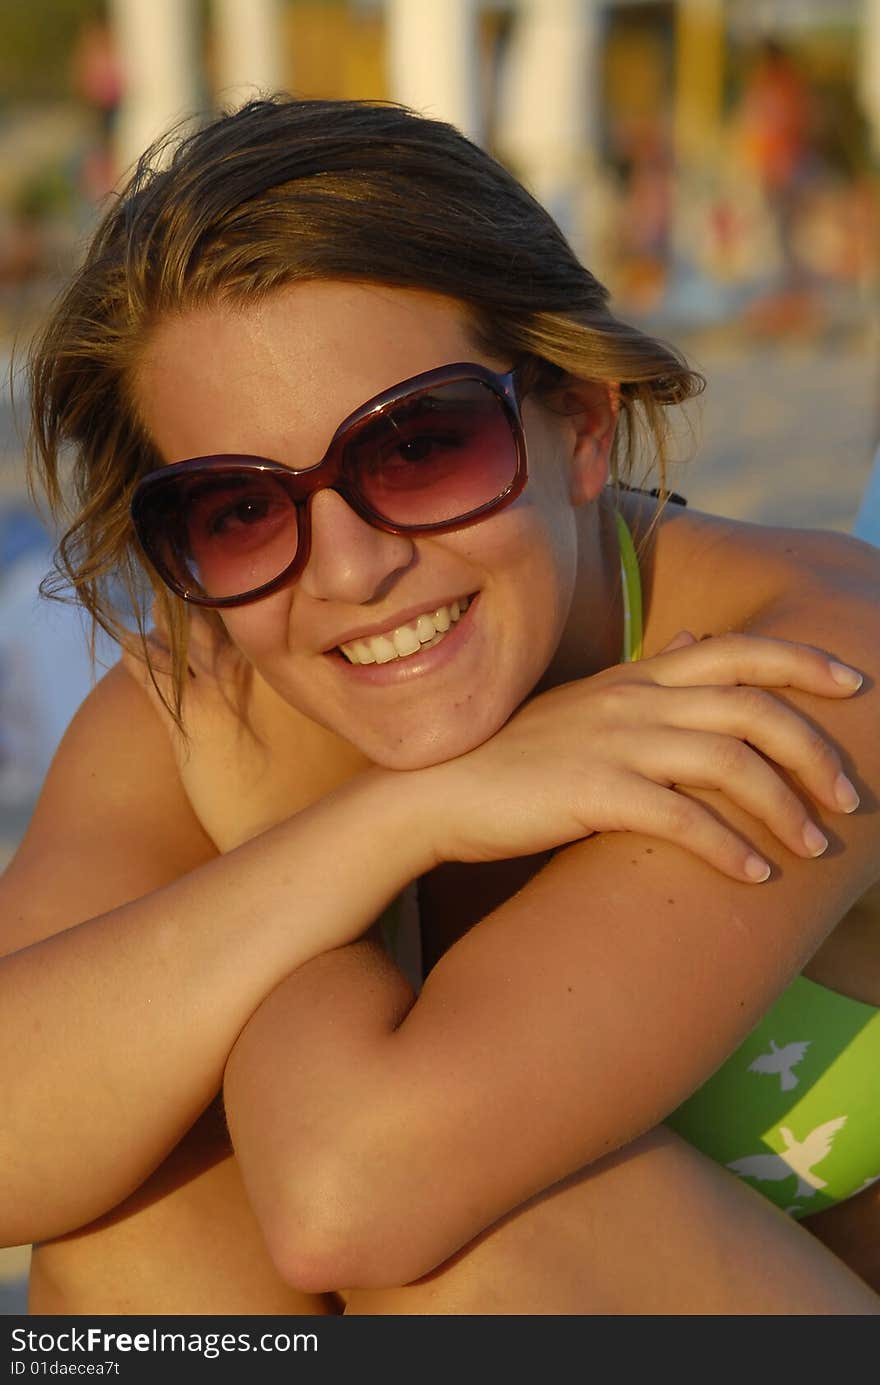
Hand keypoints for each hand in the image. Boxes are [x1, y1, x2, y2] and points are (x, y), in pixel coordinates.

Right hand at [425, 632, 862, 881]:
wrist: (434, 794)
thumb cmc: (513, 759)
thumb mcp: (585, 701)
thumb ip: (645, 674)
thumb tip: (696, 637)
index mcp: (634, 676)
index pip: (737, 649)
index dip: (802, 660)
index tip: (854, 683)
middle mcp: (631, 699)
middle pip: (752, 706)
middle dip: (814, 749)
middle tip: (849, 797)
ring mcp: (611, 742)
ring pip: (729, 762)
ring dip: (784, 807)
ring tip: (813, 849)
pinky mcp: (589, 791)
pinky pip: (680, 816)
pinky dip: (727, 846)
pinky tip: (753, 876)